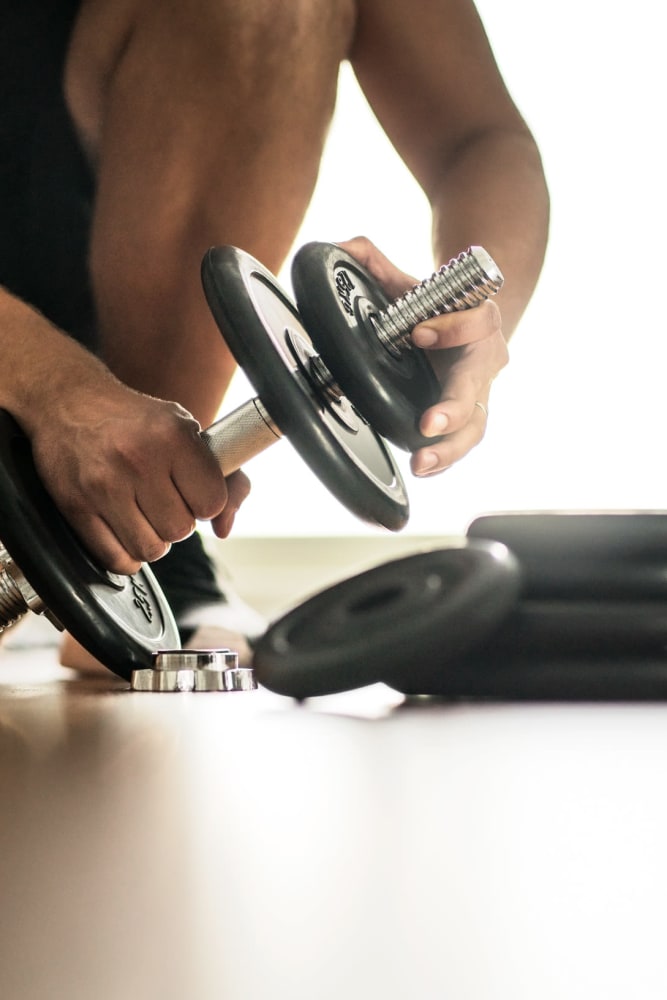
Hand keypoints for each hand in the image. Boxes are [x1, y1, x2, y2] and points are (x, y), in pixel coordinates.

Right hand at [29, 375, 248, 574]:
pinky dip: (126, 554)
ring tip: (143, 512)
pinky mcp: (76, 506)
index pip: (212, 503)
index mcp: (172, 436)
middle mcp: (138, 460)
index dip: (206, 502)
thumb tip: (224, 529)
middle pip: (180, 531)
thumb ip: (228, 479)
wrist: (69, 401)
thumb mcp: (188, 432)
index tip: (192, 490)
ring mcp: (103, 485)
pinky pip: (116, 559)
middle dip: (177, 520)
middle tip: (163, 499)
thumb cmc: (137, 421)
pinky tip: (125, 529)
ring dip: (152, 538)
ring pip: (151, 550)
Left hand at [339, 237, 508, 475]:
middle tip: (429, 424)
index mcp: (477, 320)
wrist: (465, 326)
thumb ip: (372, 261)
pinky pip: (463, 442)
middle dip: (454, 407)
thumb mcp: (407, 284)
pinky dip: (445, 457)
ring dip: (451, 447)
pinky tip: (424, 468)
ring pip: (475, 424)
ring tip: (422, 462)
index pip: (476, 322)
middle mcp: (484, 359)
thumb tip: (338, 247)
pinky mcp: (467, 418)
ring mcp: (478, 393)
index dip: (450, 327)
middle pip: (477, 385)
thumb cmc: (435, 308)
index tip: (416, 332)